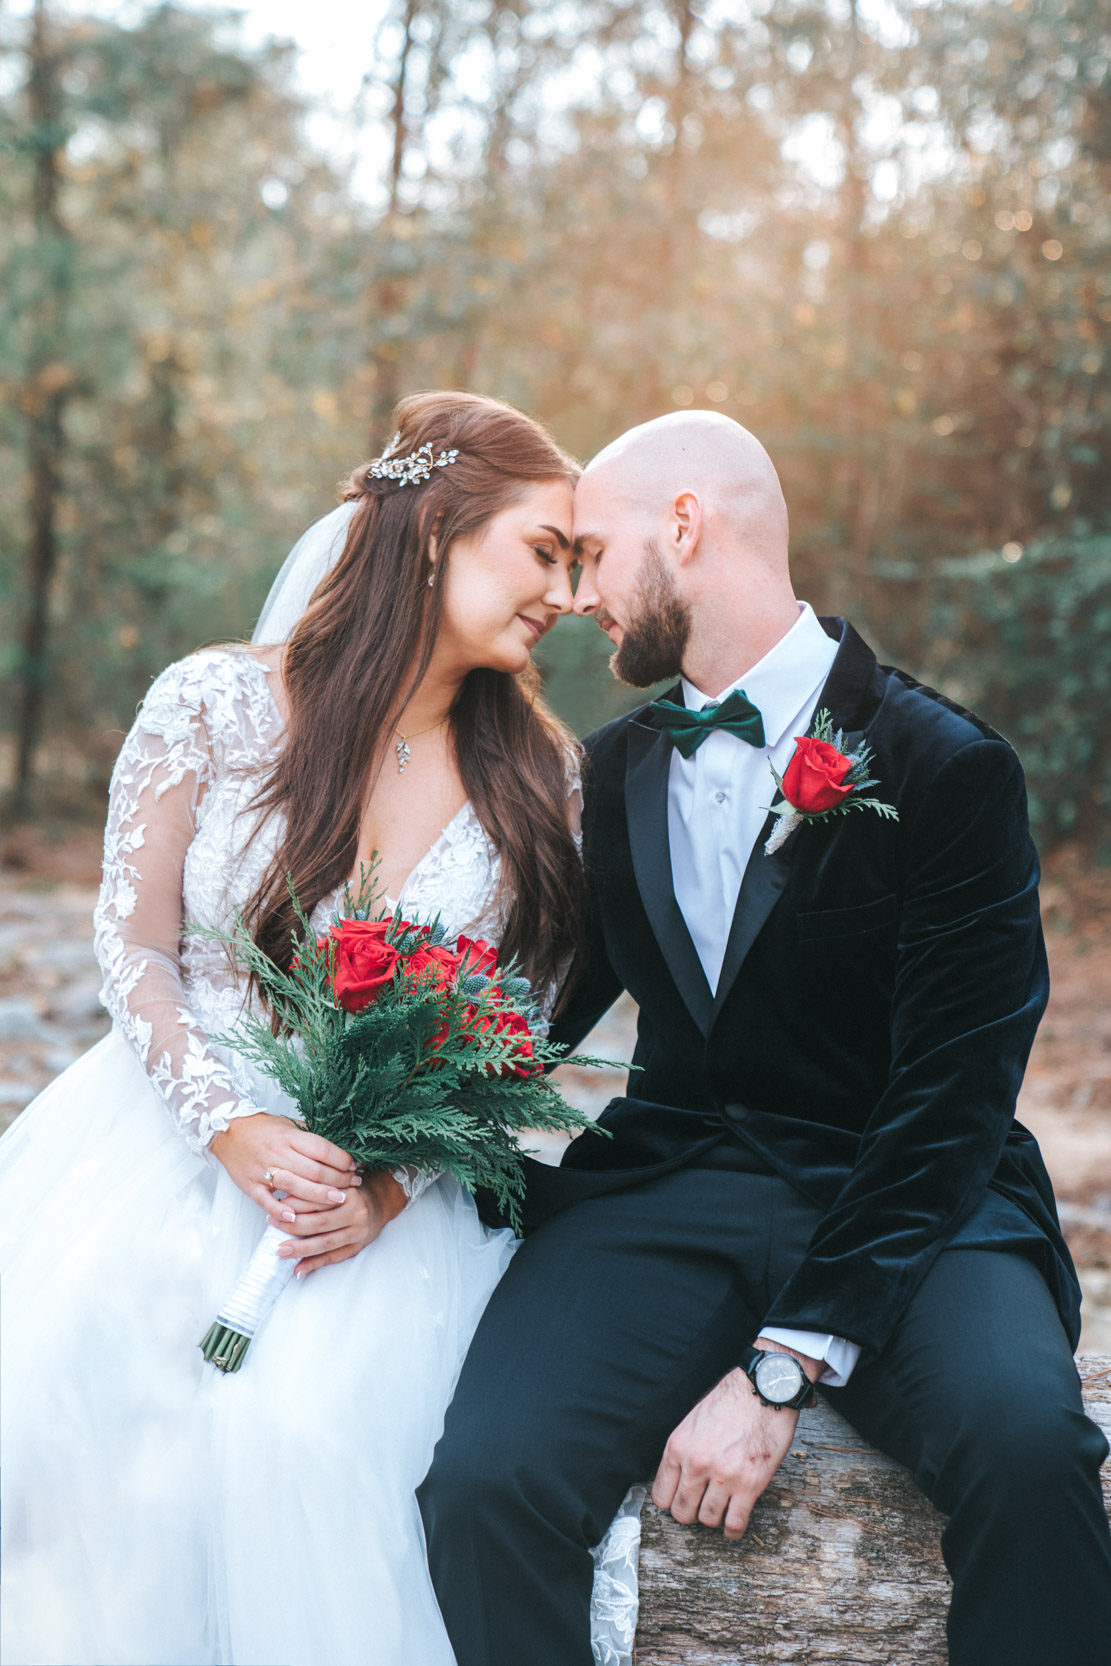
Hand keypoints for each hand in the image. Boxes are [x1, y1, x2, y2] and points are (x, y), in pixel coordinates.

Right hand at [209, 1113, 361, 1215]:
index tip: (355, 1166)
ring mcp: (263, 1170)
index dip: (342, 1160)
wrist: (228, 1131)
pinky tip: (295, 1217)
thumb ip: (311, 1135)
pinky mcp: (250, 1185)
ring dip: (319, 1196)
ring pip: (295, 1186)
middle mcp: (278, 1153)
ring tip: (339, 1199)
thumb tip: (341, 1144)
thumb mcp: (289, 1125)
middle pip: (314, 1170)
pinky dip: (280, 1210)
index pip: (322, 1149)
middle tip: (354, 1185)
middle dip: (338, 1180)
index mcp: (289, 1137)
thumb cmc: (263, 1129)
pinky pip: (266, 1201)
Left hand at [270, 1169, 406, 1277]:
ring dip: (301, 1249)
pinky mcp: (357, 1247)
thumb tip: (283, 1197)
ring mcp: (357, 1232)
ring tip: (281, 1251)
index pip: (318, 1198)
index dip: (296, 1202)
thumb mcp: (338, 1182)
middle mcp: (355, 1212)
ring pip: (325, 1243)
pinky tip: (298, 1270)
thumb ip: (317, 1187)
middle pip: (320, 1222)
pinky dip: (315, 1264)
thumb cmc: (351, 1191)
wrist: (381, 1203)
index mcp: (348, 1192)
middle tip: (272, 1224)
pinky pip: (333, 1258)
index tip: (276, 1204)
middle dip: (293, 1225)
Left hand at [652, 1344, 819, 1540]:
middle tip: (701, 1505)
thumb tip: (677, 1479)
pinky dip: (733, 1530)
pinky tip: (733, 1526)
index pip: (661, 1496)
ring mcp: (723, 1476)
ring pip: (707, 1520)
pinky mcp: (749, 1484)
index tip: (681, 1500)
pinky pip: (735, 1523)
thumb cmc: (730, 1400)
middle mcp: (696, 1464)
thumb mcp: (692, 1421)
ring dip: (713, 1518)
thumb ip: (682, 1451)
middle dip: (691, 1512)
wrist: (763, 1389)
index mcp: (678, 1447)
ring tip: (720, 1509)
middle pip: (682, 1512)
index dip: (672, 1501)